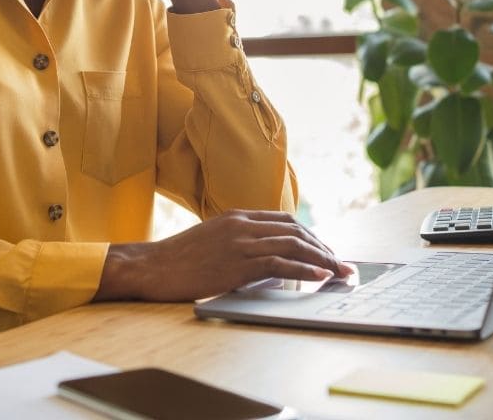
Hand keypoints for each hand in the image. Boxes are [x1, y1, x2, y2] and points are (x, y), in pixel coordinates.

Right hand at [95, 210, 353, 302]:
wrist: (150, 267)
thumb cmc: (178, 260)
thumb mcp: (211, 240)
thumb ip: (239, 242)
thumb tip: (267, 259)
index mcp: (237, 216)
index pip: (285, 220)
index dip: (310, 235)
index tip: (325, 251)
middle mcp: (242, 224)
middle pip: (295, 230)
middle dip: (323, 247)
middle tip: (342, 264)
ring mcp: (240, 242)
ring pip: (292, 244)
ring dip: (323, 258)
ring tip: (340, 272)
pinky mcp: (236, 263)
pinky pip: (280, 262)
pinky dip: (305, 269)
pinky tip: (321, 276)